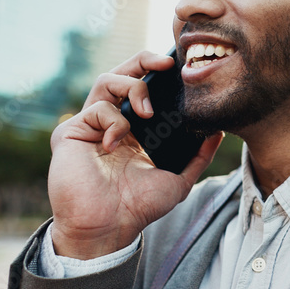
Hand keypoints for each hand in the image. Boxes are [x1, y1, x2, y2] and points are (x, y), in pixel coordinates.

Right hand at [47, 51, 222, 259]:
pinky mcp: (70, 132)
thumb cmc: (139, 207)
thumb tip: (219, 132)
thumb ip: (199, 156)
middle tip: (165, 63)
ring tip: (147, 111)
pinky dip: (113, 120)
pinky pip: (95, 109)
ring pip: (106, 81)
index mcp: (134, 128)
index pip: (144, 87)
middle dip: (144, 61)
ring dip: (132, 87)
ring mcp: (90, 125)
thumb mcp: (179, 179)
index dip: (158, 72)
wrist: (109, 227)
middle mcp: (111, 121)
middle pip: (123, 73)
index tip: (179, 67)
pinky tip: (117, 143)